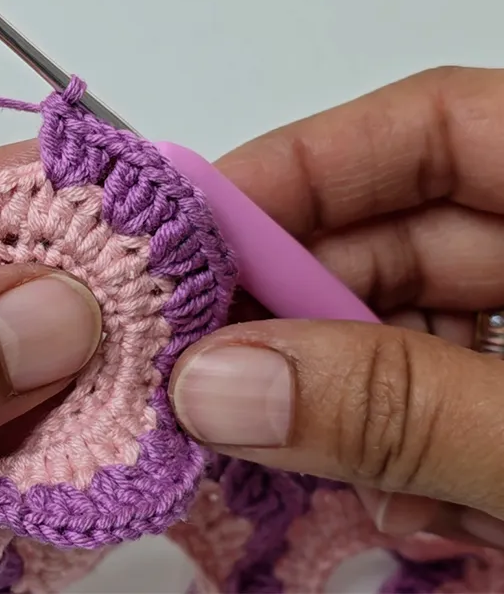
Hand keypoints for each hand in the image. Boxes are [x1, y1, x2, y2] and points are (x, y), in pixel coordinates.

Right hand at [168, 66, 503, 549]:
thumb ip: (398, 408)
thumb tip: (216, 387)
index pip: (432, 126)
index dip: (303, 168)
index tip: (188, 238)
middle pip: (399, 236)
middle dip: (300, 316)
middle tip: (205, 377)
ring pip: (410, 329)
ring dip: (352, 404)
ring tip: (328, 478)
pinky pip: (447, 399)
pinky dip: (409, 451)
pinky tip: (411, 510)